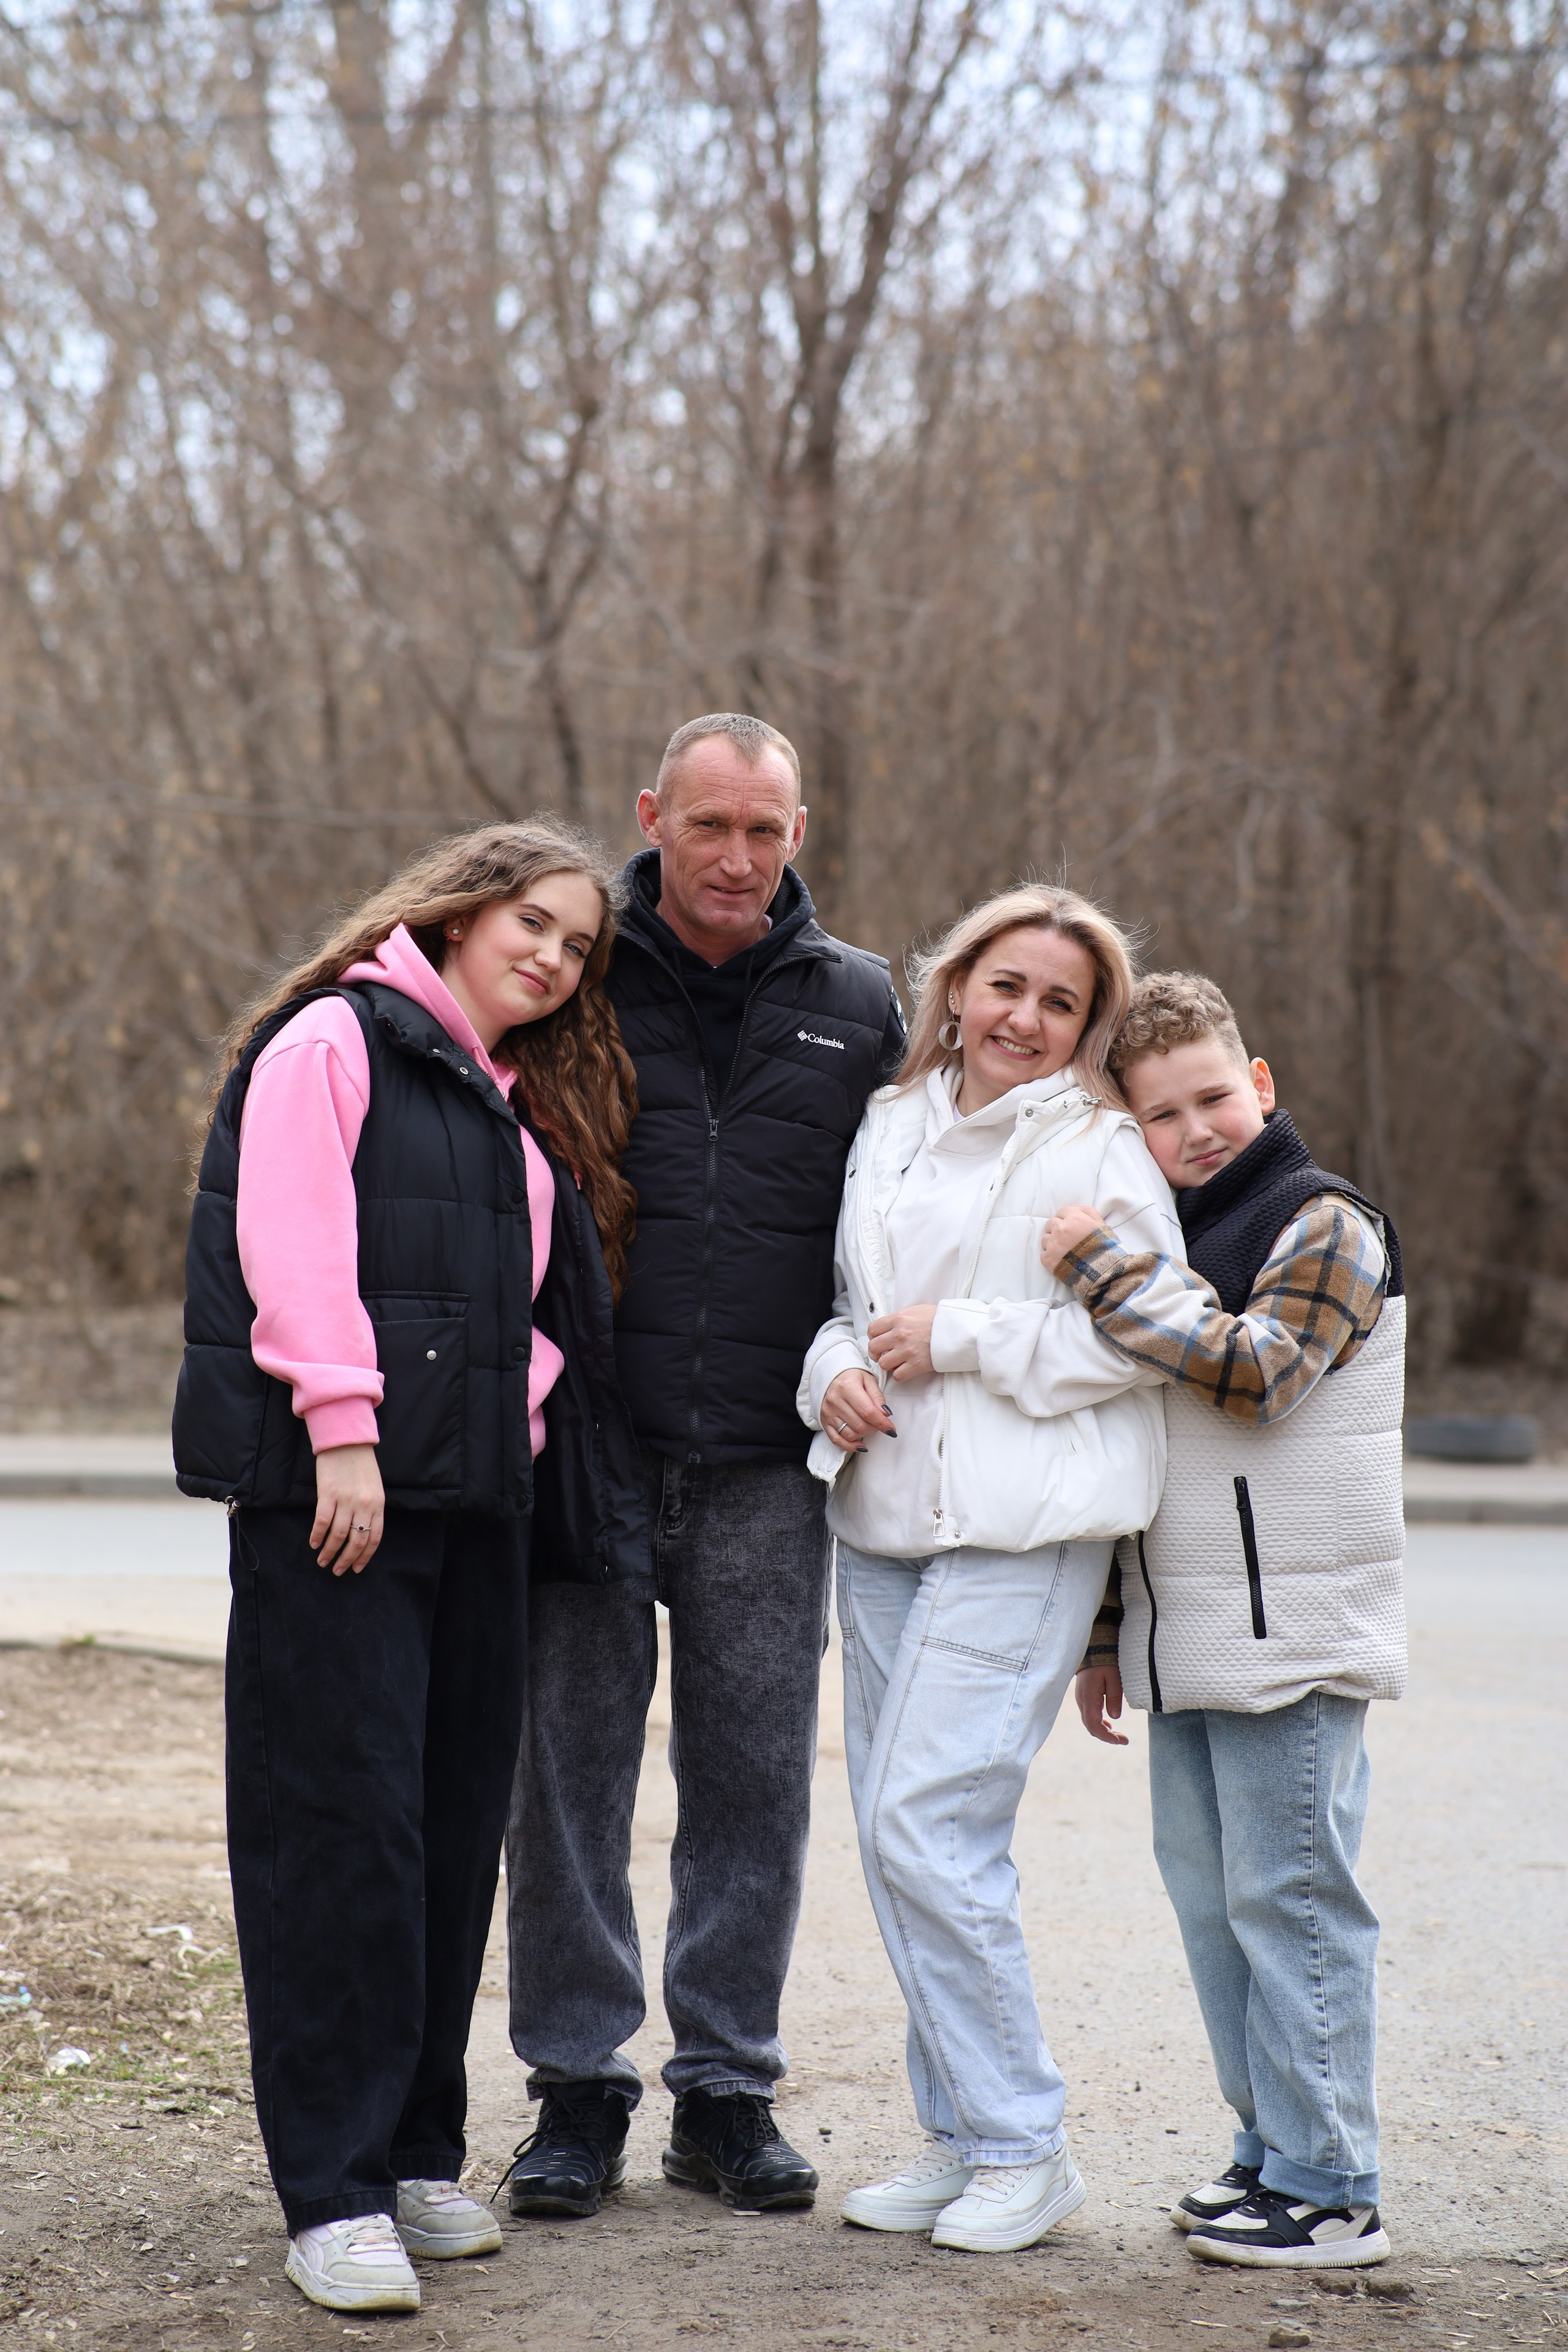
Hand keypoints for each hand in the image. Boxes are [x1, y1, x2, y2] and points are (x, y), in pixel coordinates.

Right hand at [311, 1443, 384, 1574]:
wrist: (346, 1440)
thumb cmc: (360, 1463)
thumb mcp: (374, 1487)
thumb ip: (370, 1508)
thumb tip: (362, 1531)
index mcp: (378, 1503)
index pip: (374, 1538)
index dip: (365, 1556)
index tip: (357, 1568)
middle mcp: (364, 1504)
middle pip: (357, 1541)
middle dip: (347, 1560)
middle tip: (338, 1570)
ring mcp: (346, 1499)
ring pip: (339, 1535)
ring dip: (329, 1552)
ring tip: (323, 1561)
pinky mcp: (328, 1494)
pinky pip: (322, 1521)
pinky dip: (317, 1535)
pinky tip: (313, 1543)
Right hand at [820, 1368, 896, 1451]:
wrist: (831, 1375)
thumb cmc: (851, 1377)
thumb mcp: (868, 1379)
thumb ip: (877, 1396)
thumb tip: (885, 1414)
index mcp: (847, 1387)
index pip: (868, 1411)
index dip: (882, 1423)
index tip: (891, 1429)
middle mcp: (835, 1400)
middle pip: (860, 1425)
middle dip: (874, 1428)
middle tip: (879, 1424)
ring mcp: (828, 1412)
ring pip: (850, 1434)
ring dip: (864, 1435)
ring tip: (869, 1427)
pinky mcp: (824, 1421)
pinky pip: (836, 1439)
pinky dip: (850, 1445)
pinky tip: (860, 1444)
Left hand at [866, 1306, 936, 1382]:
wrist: (957, 1328)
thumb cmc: (938, 1319)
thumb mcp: (915, 1311)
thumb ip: (899, 1319)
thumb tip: (887, 1327)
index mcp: (898, 1319)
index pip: (872, 1329)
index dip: (873, 1336)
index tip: (878, 1339)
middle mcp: (899, 1335)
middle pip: (873, 1348)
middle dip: (876, 1352)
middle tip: (882, 1353)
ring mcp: (907, 1351)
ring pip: (883, 1363)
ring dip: (887, 1364)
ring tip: (895, 1361)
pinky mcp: (917, 1365)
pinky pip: (898, 1375)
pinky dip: (899, 1374)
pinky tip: (905, 1368)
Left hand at [1041, 1204, 1105, 1274]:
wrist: (1102, 1271)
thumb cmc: (1104, 1248)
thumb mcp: (1101, 1225)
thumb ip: (1088, 1212)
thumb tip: (1074, 1207)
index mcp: (1074, 1218)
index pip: (1062, 1211)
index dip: (1067, 1218)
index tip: (1071, 1226)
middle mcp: (1061, 1229)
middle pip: (1051, 1223)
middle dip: (1058, 1228)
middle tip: (1067, 1239)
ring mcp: (1053, 1244)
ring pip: (1045, 1238)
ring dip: (1053, 1242)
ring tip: (1065, 1250)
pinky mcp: (1048, 1259)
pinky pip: (1043, 1253)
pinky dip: (1051, 1256)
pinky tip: (1062, 1259)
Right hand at [1075, 1663, 1127, 1745]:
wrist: (1094, 1649)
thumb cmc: (1105, 1662)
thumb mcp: (1114, 1678)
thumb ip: (1114, 1697)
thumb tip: (1115, 1717)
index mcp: (1088, 1697)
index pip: (1093, 1724)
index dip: (1106, 1736)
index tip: (1119, 1741)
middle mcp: (1081, 1701)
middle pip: (1091, 1727)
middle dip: (1107, 1737)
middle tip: (1124, 1740)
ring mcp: (1081, 1699)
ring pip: (1089, 1722)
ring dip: (1103, 1731)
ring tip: (1119, 1736)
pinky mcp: (1083, 1697)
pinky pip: (1089, 1715)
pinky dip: (1099, 1723)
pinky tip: (1109, 1725)